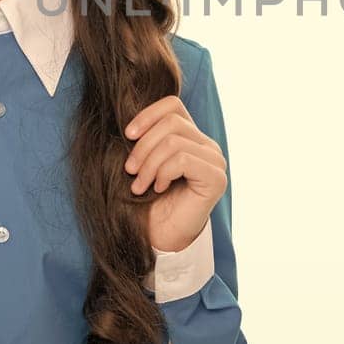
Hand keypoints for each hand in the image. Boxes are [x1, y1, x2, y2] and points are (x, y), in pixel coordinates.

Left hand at [123, 95, 226, 252]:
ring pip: (174, 141)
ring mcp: (215, 161)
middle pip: (171, 122)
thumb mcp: (142, 162)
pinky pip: (183, 160)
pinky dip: (163, 173)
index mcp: (191, 137)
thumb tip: (130, 123)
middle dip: (143, 146)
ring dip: (148, 165)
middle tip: (129, 170)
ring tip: (139, 186)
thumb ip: (145, 138)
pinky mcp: (216, 178)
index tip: (127, 134)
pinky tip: (159, 188)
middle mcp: (207, 145)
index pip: (173, 105)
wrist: (158, 237)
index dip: (147, 114)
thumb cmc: (148, 202)